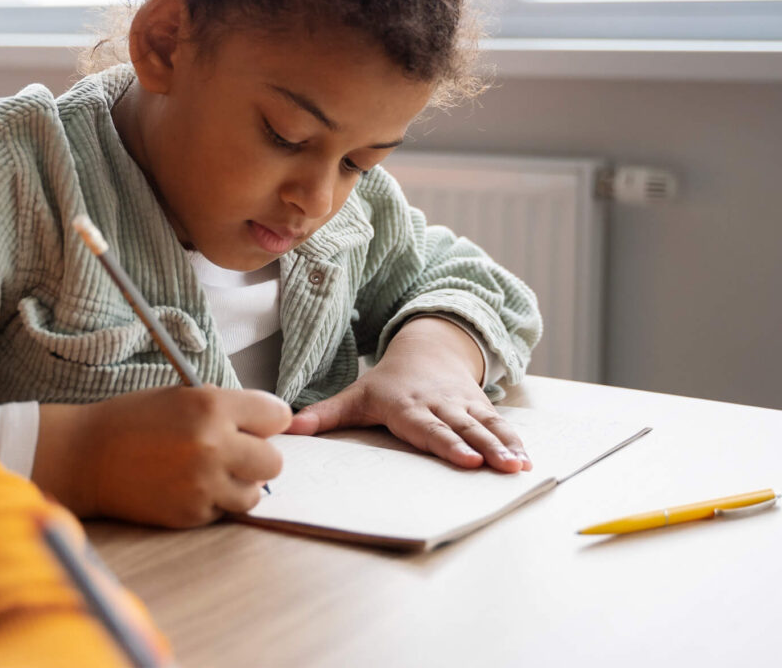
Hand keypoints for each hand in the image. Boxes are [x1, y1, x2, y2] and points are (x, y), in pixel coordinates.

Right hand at [34, 386, 291, 526]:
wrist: (86, 456)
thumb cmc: (135, 420)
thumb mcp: (183, 396)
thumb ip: (228, 408)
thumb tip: (272, 424)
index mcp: (212, 405)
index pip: (278, 415)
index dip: (269, 420)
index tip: (259, 425)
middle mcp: (213, 444)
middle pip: (274, 461)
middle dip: (259, 456)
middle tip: (236, 452)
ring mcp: (203, 483)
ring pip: (254, 493)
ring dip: (240, 484)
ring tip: (212, 472)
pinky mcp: (190, 514)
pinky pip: (224, 512)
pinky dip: (214, 502)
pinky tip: (188, 486)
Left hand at [286, 317, 530, 472]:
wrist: (426, 349)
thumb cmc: (388, 383)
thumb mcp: (356, 395)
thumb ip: (325, 415)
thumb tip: (289, 431)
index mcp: (408, 406)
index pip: (426, 428)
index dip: (444, 443)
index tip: (463, 460)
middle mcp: (439, 405)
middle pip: (461, 428)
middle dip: (481, 448)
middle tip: (499, 467)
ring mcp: (463, 405)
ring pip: (484, 426)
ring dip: (504, 446)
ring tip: (520, 467)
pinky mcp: (480, 406)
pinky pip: (499, 424)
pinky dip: (515, 441)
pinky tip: (528, 461)